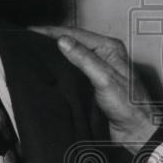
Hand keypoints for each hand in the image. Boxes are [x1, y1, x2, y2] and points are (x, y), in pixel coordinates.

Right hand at [39, 26, 159, 152]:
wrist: (135, 130)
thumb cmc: (129, 105)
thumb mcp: (105, 79)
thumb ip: (84, 59)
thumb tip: (62, 41)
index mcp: (110, 48)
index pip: (76, 34)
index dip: (52, 31)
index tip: (32, 31)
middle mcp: (103, 55)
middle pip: (72, 42)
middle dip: (50, 41)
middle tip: (27, 40)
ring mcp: (97, 69)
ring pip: (70, 57)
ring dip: (53, 55)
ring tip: (31, 52)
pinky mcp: (91, 83)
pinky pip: (71, 71)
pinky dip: (58, 69)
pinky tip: (46, 71)